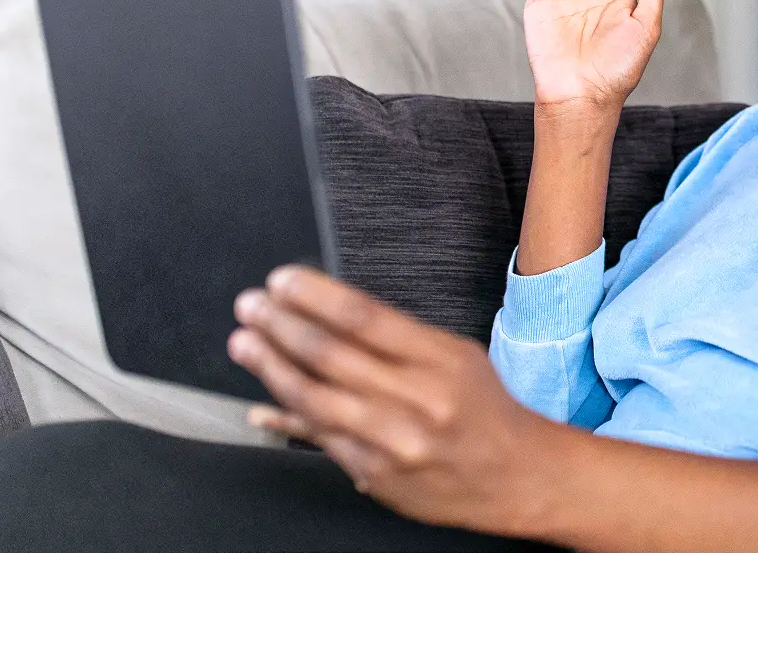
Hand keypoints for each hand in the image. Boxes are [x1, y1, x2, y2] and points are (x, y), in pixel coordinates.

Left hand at [227, 266, 542, 532]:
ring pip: (315, 399)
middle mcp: (414, 399)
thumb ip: (398, 339)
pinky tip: (259, 407)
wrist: (513, 475)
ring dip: (271, 367)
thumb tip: (331, 315)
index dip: (315, 296)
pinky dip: (285, 421)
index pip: (364, 318)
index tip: (283, 280)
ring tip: (244, 342)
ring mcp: (391, 441)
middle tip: (251, 305)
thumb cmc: (483, 408)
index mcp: (438, 358)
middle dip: (281, 325)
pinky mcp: (374, 475)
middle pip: (331, 355)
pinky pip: (319, 442)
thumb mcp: (456, 355)